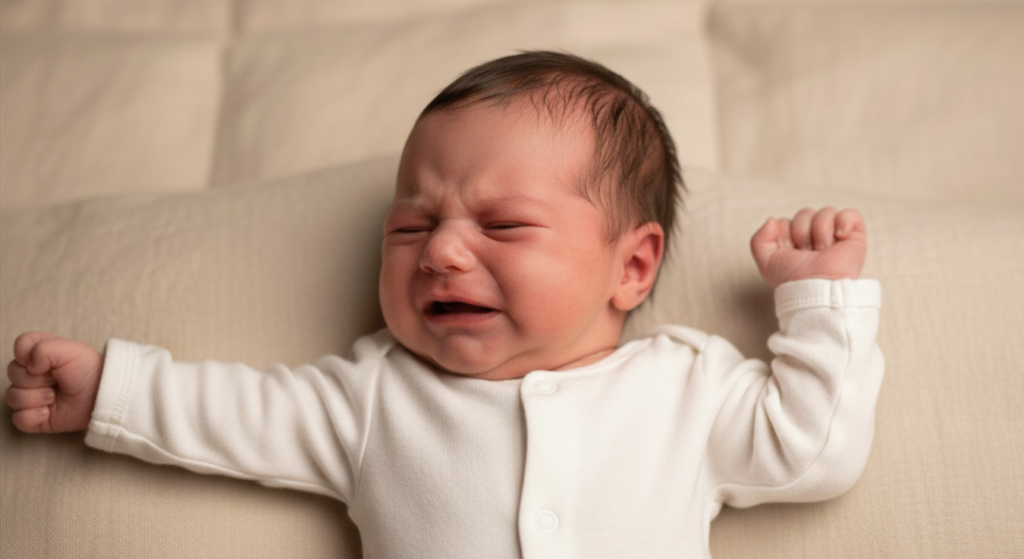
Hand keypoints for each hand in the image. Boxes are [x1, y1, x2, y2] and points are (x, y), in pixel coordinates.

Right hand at [5, 333, 103, 433]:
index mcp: (39, 353)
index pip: (20, 347)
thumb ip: (43, 348)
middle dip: (36, 379)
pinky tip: (48, 412)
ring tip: (55, 396)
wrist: (102, 396)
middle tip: (57, 380)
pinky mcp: (33, 417)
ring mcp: (30, 396)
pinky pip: (18, 419)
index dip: (30, 355)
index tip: (48, 362)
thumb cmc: (88, 370)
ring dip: (36, 398)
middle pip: (12, 373)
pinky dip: (33, 416)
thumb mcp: (69, 349)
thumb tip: (28, 366)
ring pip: (12, 397)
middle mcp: (31, 373)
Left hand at [750, 207, 866, 288]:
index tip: (790, 252)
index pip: (787, 221)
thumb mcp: (766, 262)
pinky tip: (839, 237)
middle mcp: (815, 236)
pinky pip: (851, 214)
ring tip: (822, 250)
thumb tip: (773, 219)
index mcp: (795, 241)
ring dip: (820, 232)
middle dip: (802, 233)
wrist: (816, 288)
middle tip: (808, 253)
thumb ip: (759, 239)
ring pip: (826, 212)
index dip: (785, 234)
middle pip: (805, 213)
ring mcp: (835, 235)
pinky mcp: (854, 236)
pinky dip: (844, 222)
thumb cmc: (792, 279)